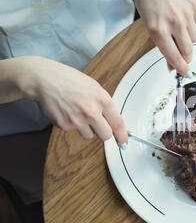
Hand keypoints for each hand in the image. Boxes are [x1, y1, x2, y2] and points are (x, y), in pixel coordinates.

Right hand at [12, 56, 127, 145]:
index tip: (124, 142)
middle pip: (105, 135)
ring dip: (86, 127)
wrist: (44, 79)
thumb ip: (104, 104)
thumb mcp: (94, 87)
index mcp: (102, 100)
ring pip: (89, 135)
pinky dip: (71, 124)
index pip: (118, 123)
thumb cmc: (68, 80)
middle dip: (103, 132)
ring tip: (77, 111)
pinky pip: (73, 131)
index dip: (122, 136)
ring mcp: (77, 120)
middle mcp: (91, 111)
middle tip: (97, 125)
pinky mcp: (64, 125)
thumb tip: (111, 119)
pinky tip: (66, 111)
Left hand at [131, 0, 195, 75]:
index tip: (184, 73)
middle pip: (188, 50)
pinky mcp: (195, 5)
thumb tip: (172, 63)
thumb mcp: (148, 24)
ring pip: (194, 38)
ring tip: (178, 28)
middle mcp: (174, 22)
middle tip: (182, 54)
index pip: (173, 56)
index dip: (180, 68)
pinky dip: (191, 23)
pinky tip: (182, 15)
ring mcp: (186, 13)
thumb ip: (162, 45)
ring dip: (188, 38)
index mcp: (158, 29)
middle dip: (185, 55)